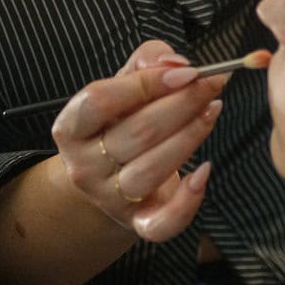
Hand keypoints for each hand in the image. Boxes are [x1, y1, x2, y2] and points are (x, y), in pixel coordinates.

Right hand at [50, 40, 224, 241]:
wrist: (110, 176)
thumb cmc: (120, 120)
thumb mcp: (125, 83)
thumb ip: (146, 61)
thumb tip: (175, 63)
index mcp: (71, 127)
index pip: (101, 100)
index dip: (147, 83)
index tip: (188, 71)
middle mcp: (84, 166)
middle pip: (136, 133)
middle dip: (182, 104)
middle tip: (212, 85)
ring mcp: (109, 198)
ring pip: (152, 170)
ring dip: (190, 136)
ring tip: (212, 111)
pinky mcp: (137, 223)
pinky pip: (163, 222)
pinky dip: (189, 200)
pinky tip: (205, 171)